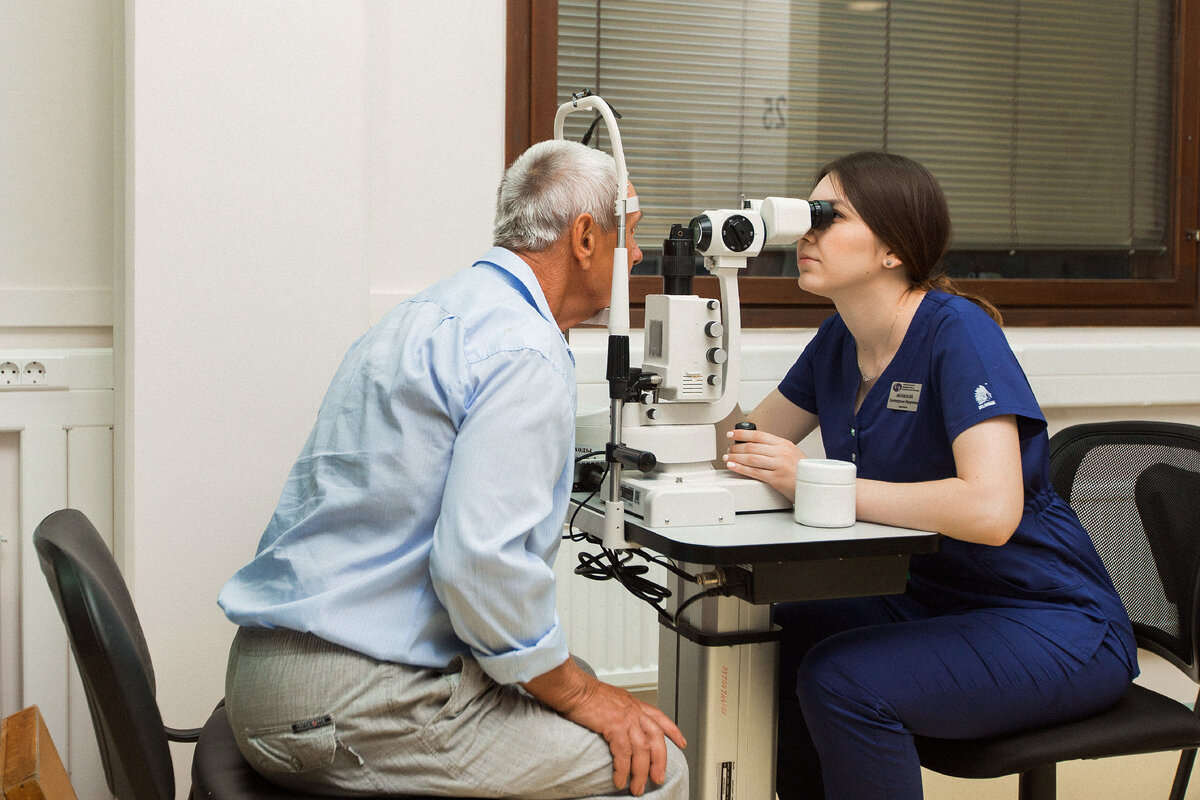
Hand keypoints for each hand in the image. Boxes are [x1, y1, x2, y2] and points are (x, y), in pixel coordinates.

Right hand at [560, 681, 686, 794]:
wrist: (572, 688)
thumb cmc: (583, 693)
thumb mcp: (609, 700)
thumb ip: (618, 712)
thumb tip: (618, 725)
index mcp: (633, 703)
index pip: (659, 717)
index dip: (672, 731)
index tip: (681, 743)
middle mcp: (633, 710)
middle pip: (656, 738)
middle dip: (660, 761)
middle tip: (658, 778)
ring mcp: (625, 717)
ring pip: (642, 750)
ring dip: (641, 772)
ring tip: (637, 787)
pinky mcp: (614, 725)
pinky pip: (623, 753)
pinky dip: (623, 770)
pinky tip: (620, 779)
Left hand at [723, 428, 804, 499]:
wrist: (814, 485)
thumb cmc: (801, 471)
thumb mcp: (791, 453)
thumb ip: (775, 448)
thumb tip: (754, 445)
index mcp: (784, 444)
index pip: (759, 435)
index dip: (742, 433)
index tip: (732, 433)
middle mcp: (781, 453)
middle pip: (752, 446)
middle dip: (737, 447)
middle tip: (729, 448)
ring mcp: (779, 465)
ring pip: (751, 458)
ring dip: (736, 457)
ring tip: (728, 457)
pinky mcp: (776, 479)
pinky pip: (754, 472)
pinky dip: (741, 468)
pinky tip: (733, 466)